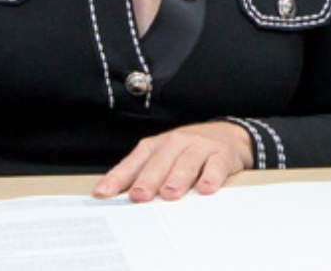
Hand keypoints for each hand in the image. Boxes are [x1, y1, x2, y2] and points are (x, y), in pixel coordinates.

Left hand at [94, 122, 254, 201]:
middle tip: (139, 195)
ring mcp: (199, 147)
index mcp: (157, 145)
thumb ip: (140, 175)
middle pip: (160, 162)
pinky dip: (211, 177)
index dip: (118, 177)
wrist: (226, 134)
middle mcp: (176, 142)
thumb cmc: (187, 150)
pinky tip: (205, 188)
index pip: (135, 161)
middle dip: (148, 179)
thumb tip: (112, 195)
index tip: (104, 192)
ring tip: (169, 194)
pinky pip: (215, 165)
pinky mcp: (221, 154)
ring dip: (177, 178)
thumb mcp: (163, 158)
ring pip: (186, 162)